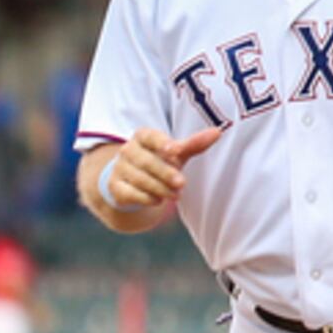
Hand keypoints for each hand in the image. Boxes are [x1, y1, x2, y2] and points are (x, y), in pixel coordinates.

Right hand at [103, 125, 221, 210]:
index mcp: (142, 136)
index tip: (175, 150)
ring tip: (176, 195)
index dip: (162, 143)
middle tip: (182, 183)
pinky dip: (145, 198)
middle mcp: (128, 150)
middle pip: (146, 162)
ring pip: (139, 179)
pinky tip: (158, 200)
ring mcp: (119, 169)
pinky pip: (129, 193)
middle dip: (165, 173)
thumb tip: (217, 132)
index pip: (150, 137)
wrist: (131, 180)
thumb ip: (194, 144)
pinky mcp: (115, 187)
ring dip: (159, 188)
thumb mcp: (176, 153)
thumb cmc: (159, 161)